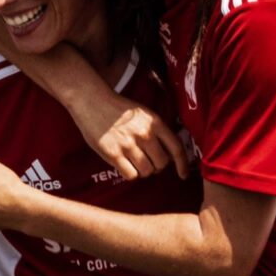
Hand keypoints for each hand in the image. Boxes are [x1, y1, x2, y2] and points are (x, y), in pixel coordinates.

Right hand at [69, 90, 189, 180]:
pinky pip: (130, 175)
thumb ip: (156, 130)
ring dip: (142, 170)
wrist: (92, 100)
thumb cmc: (118, 109)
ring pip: (147, 171)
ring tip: (133, 161)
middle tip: (147, 161)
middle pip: (162, 164)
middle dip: (156, 165)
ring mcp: (129, 144)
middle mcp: (145, 134)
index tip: (183, 175)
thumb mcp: (143, 114)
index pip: (176, 147)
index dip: (182, 164)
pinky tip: (124, 164)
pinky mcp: (113, 154)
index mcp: (155, 123)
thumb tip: (168, 152)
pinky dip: (129, 173)